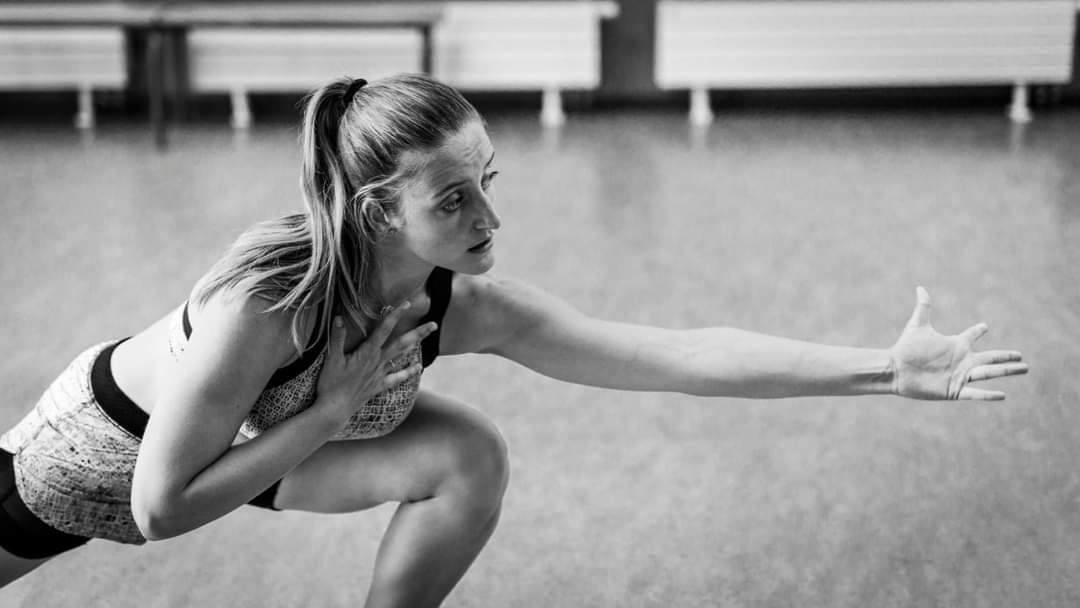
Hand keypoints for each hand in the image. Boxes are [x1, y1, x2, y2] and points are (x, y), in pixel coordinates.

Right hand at [315, 302, 435, 425]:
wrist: (335, 409)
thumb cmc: (331, 383)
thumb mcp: (332, 358)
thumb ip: (337, 337)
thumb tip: (339, 317)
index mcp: (367, 353)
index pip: (384, 329)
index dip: (395, 315)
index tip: (407, 304)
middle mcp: (378, 362)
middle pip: (402, 344)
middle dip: (418, 333)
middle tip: (434, 325)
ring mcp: (380, 374)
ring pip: (401, 358)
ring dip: (415, 347)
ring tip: (427, 337)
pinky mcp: (378, 385)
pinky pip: (397, 378)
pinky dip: (408, 372)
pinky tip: (419, 368)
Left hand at [889, 287, 1027, 400]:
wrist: (896, 369)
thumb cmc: (906, 348)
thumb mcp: (918, 326)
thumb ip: (924, 307)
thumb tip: (920, 287)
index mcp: (955, 345)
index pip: (971, 336)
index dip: (978, 331)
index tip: (984, 326)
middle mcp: (961, 361)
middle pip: (990, 358)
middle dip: (1006, 357)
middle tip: (1021, 357)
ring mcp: (959, 376)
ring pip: (989, 373)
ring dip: (1007, 371)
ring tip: (1024, 368)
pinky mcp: (953, 391)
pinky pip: (975, 393)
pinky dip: (988, 395)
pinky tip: (1002, 395)